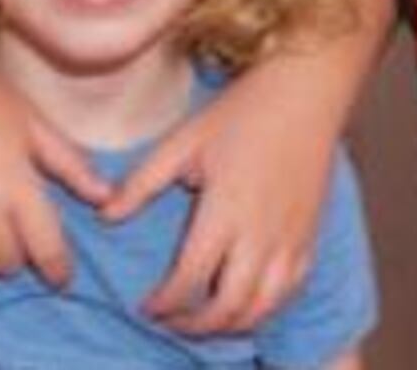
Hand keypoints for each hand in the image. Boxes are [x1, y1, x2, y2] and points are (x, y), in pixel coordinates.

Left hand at [112, 70, 342, 330]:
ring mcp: (291, 238)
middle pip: (228, 306)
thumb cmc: (243, 110)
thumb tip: (105, 215)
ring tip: (204, 320)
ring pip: (262, 307)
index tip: (147, 306)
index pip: (191, 278)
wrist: (307, 91)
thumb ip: (142, 182)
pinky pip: (290, 291)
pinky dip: (265, 308)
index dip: (165, 303)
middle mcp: (261, 233)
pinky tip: (245, 303)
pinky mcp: (311, 235)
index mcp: (225, 210)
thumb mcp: (183, 140)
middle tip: (171, 321)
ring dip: (230, 325)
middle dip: (194, 325)